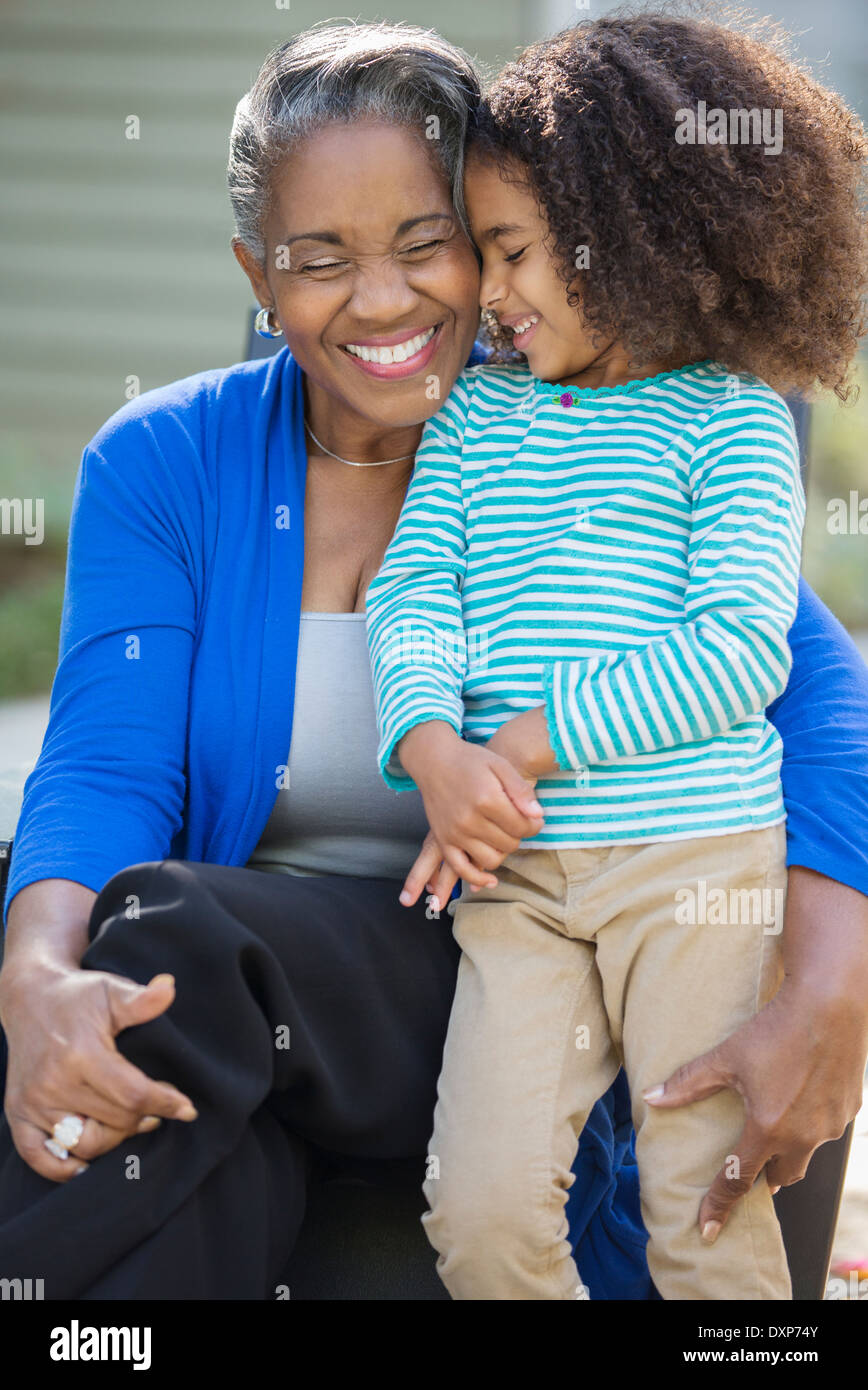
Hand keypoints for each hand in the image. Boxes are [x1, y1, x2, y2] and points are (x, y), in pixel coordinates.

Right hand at [0, 963, 198, 1181]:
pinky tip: (87, 1162)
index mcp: (81, 1054)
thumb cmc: (78, 995)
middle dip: (144, 1118)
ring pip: (85, 1144)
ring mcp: (32, 1102)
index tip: (187, 1108)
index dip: (165, 1104)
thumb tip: (170, 987)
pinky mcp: (17, 1114)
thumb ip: (142, 999)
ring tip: (131, 1122)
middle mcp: (53, 1083)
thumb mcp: (112, 990)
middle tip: (158, 1107)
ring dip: (115, 1140)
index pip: (133, 1095)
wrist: (28, 997)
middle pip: (114, 1122)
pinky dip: (63, 1168)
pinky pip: (39, 1157)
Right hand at [398, 716, 548, 908]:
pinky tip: (490, 880)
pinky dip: (477, 878)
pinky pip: (462, 869)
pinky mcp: (444, 841)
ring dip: (503, 851)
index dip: (534, 825)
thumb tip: (538, 815)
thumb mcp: (500, 765)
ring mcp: (455, 833)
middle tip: (518, 823)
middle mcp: (470, 820)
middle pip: (509, 843)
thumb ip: (520, 790)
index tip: (534, 818)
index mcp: (487, 799)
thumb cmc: (470, 761)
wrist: (434, 761)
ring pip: (491, 859)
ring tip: (503, 836)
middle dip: (519, 835)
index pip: (522, 826)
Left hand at [642, 864, 867, 1239]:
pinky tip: (802, 1100)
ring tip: (774, 1131)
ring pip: (806, 1153)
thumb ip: (689, 1083)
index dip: (719, 1207)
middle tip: (748, 1169)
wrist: (831, 1004)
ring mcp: (830, 1125)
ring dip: (789, 1149)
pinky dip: (811, 1123)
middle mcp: (804, 1136)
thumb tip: (651, 1097)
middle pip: (781, 1176)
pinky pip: (825, 1127)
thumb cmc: (776, 1028)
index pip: (738, 1180)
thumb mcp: (727, 1056)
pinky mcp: (849, 1108)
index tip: (707, 1231)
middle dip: (764, 1178)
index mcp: (769, 1128)